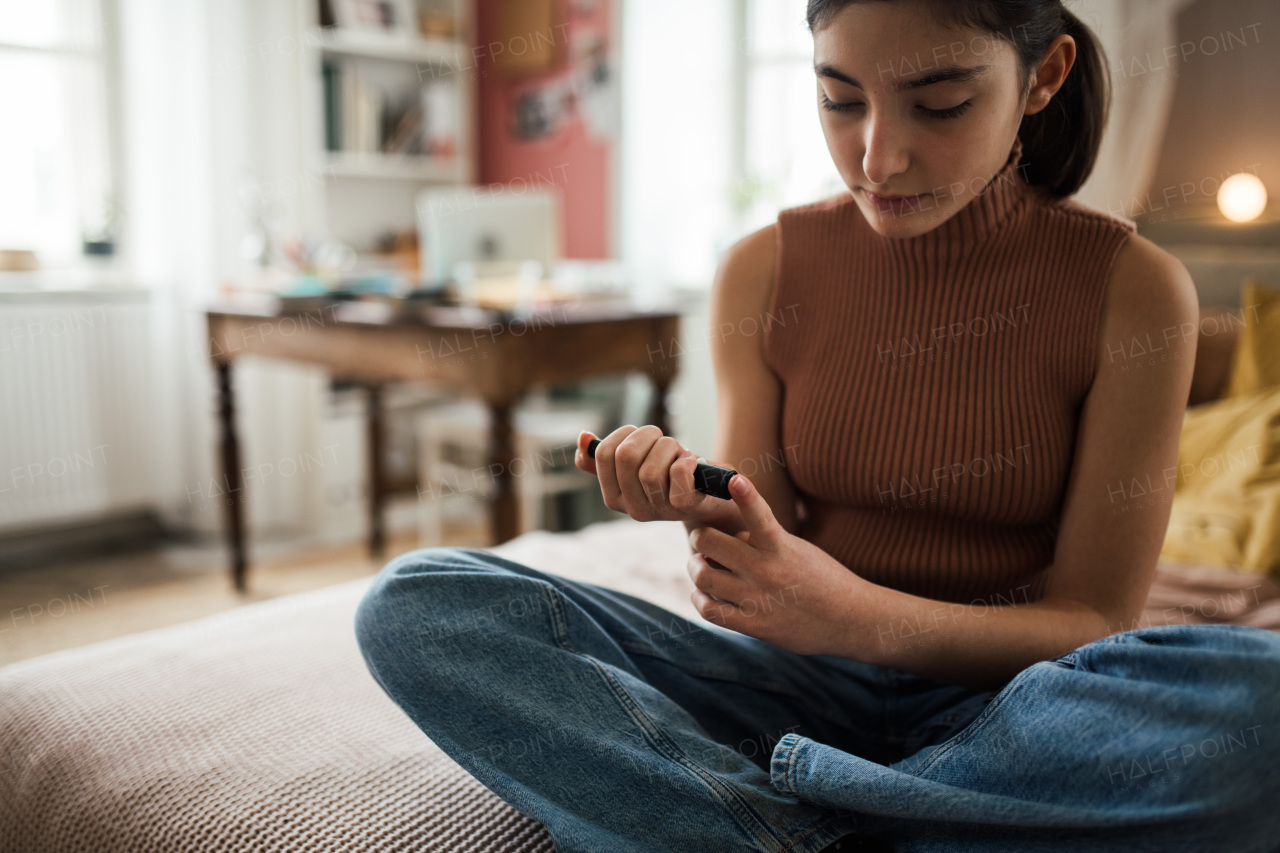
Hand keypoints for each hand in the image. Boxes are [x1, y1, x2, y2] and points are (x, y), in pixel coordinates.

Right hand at [575, 425, 743, 528]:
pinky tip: (690, 462)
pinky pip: (677, 478)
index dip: (624, 434)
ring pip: (651, 467)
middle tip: (663, 439)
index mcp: (614, 497)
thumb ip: (605, 457)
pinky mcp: (685, 507)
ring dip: (670, 447)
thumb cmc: (671, 475)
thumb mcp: (636, 465)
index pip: (604, 454)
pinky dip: (684, 461)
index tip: (641, 436)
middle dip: (648, 436)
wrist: (710, 495)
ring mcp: (658, 511)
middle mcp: (632, 509)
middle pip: (626, 456)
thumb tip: (583, 438)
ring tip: (679, 452)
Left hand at [685, 472, 867, 656]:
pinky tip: (704, 594)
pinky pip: (709, 610)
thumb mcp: (798, 549)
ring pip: (703, 577)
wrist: (850, 619)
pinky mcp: (753, 625)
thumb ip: (764, 541)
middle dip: (700, 538)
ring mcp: (757, 599)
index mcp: (780, 547)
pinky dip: (699, 599)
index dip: (745, 495)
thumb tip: (732, 537)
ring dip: (696, 568)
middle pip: (708, 542)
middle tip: (703, 542)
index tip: (735, 478)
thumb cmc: (824, 579)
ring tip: (702, 566)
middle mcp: (765, 570)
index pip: (759, 514)